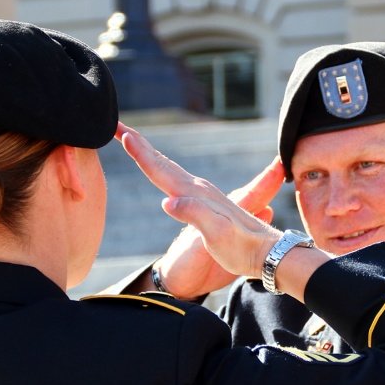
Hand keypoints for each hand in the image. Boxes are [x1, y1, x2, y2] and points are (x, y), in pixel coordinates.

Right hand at [117, 123, 284, 280]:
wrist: (265, 257)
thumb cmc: (240, 250)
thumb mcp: (216, 234)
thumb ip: (195, 215)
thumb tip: (168, 201)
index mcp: (196, 194)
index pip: (163, 171)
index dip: (142, 154)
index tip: (124, 135)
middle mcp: (198, 190)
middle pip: (163, 164)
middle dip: (140, 146)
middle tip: (119, 127)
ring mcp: (201, 198)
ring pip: (170, 170)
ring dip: (149, 155)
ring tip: (131, 140)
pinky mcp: (201, 208)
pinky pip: (177, 183)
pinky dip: (163, 171)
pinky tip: (160, 171)